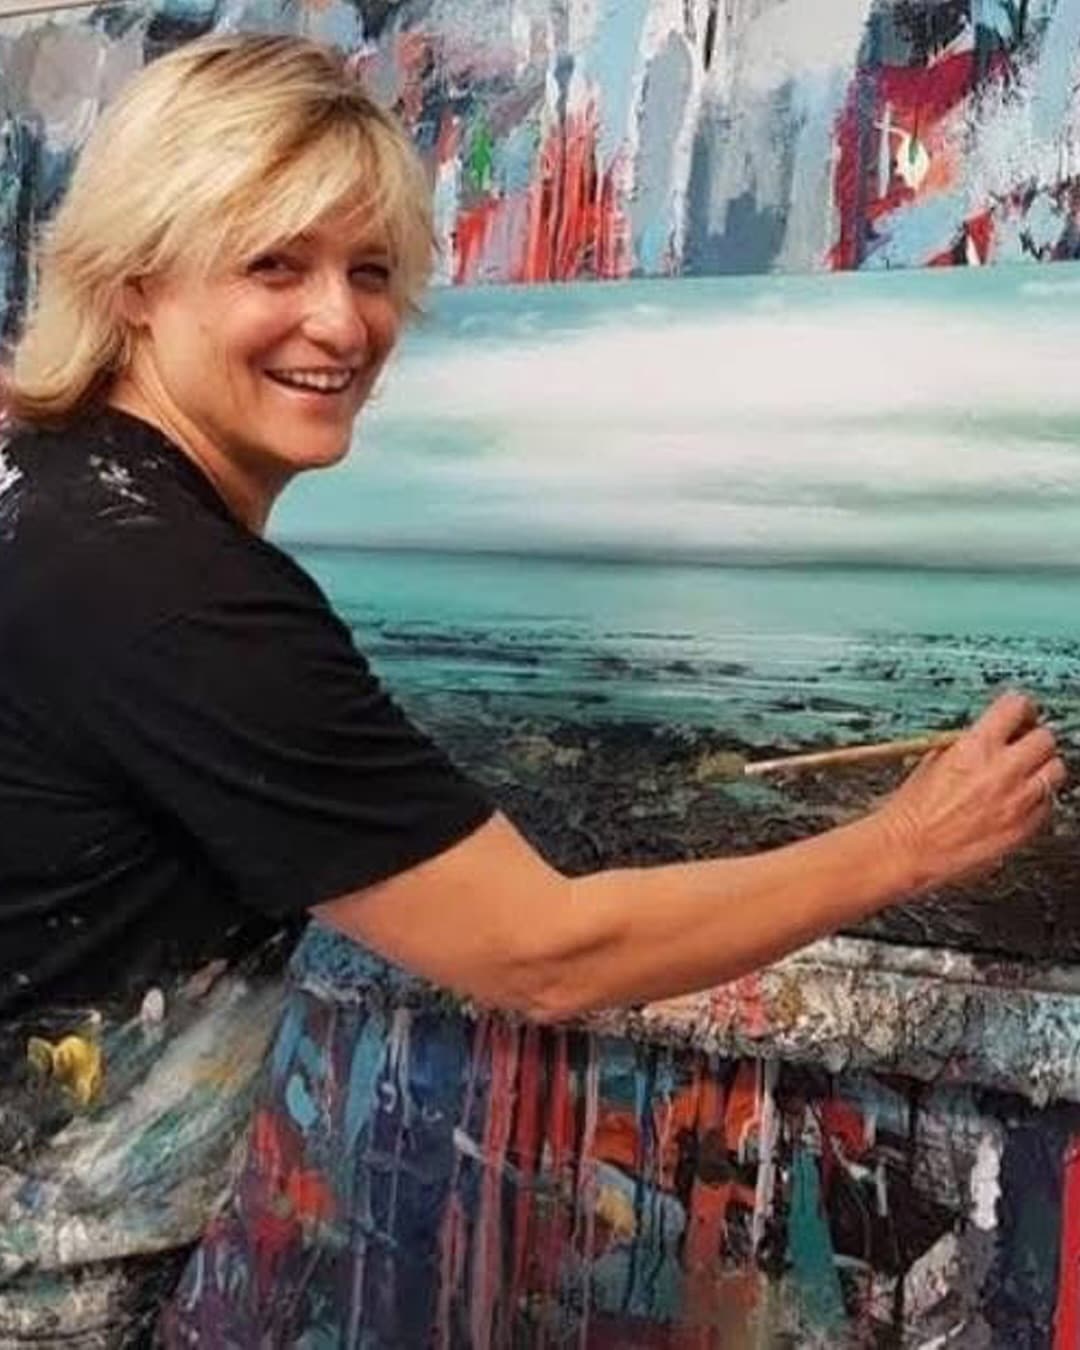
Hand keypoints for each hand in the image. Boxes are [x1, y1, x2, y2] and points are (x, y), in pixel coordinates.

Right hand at [874, 691, 1065, 892]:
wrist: (909, 850)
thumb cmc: (912, 810)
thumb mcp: (933, 760)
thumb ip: (968, 744)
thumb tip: (990, 735)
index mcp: (974, 748)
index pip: (1016, 707)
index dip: (1019, 709)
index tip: (1019, 714)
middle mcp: (1002, 771)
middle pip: (1045, 739)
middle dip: (1034, 740)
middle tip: (1022, 747)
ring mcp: (1017, 802)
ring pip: (1055, 771)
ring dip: (1041, 770)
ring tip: (1023, 776)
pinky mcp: (1024, 829)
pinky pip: (1048, 806)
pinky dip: (1037, 802)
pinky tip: (1016, 804)